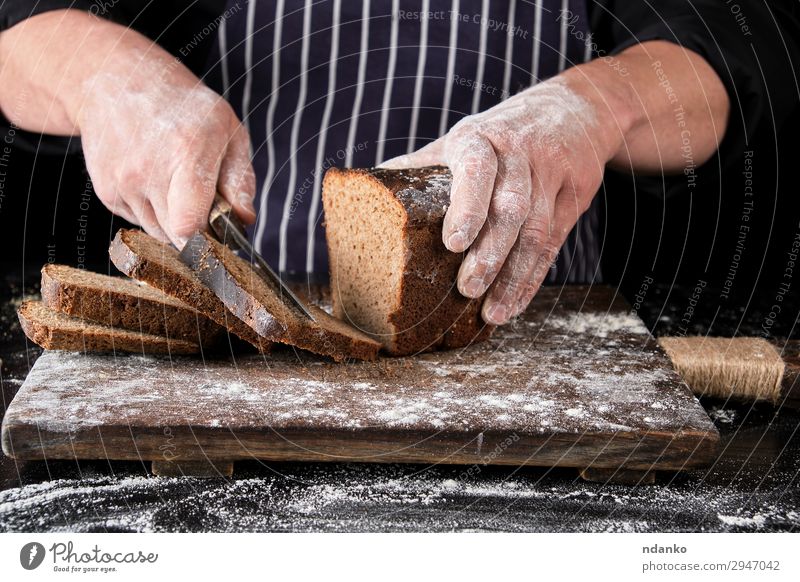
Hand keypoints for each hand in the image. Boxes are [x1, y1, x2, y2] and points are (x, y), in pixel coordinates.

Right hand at [76, 42, 254, 245]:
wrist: (115, 81)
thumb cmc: (183, 106)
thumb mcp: (227, 130)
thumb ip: (241, 180)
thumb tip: (245, 221)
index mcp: (186, 152)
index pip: (189, 225)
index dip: (208, 240)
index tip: (220, 235)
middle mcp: (148, 170)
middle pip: (177, 235)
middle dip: (198, 229)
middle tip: (204, 202)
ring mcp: (122, 182)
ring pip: (158, 233)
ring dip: (174, 222)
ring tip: (177, 185)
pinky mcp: (106, 192)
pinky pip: (138, 222)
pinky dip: (152, 212)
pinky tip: (154, 181)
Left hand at [381, 75, 626, 324]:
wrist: (572, 109)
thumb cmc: (497, 134)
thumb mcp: (459, 140)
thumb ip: (418, 168)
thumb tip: (360, 191)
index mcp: (480, 139)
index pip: (477, 170)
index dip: (467, 206)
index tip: (453, 244)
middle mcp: (518, 155)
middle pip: (510, 208)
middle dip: (490, 252)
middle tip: (467, 288)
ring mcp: (550, 176)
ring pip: (536, 231)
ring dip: (513, 276)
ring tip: (491, 312)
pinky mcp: (573, 197)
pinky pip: (553, 244)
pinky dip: (532, 279)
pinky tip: (513, 304)